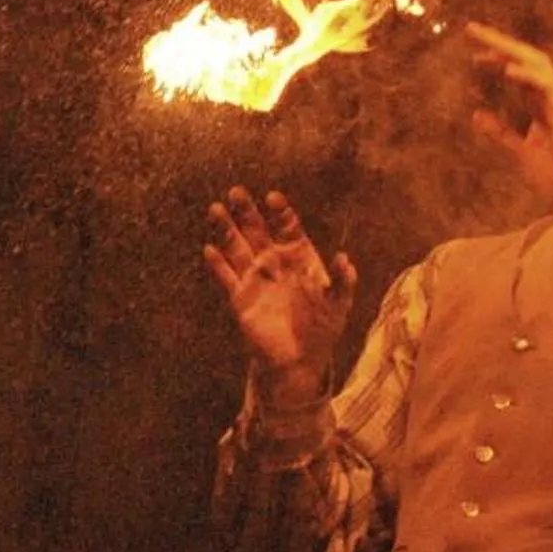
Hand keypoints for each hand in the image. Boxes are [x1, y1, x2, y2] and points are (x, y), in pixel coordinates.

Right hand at [204, 186, 356, 396]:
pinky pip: (226, 277)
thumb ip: (342, 281)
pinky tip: (209, 249)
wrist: (298, 360)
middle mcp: (274, 261)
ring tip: (215, 209)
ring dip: (226, 229)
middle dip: (247, 211)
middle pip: (257, 229)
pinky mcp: (240, 297)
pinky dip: (218, 264)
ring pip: (236, 247)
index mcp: (298, 256)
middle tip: (237, 192)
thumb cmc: (322, 329)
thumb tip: (344, 258)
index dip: (280, 211)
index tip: (273, 198)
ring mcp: (255, 277)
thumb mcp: (338, 305)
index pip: (287, 226)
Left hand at [462, 23, 552, 207]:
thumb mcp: (522, 151)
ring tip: (484, 40)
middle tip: (471, 30)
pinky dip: (528, 75)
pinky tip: (507, 70)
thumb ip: (502, 133)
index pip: (519, 72)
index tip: (474, 58)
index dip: (497, 61)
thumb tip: (476, 115)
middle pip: (526, 58)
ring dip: (510, 49)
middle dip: (499, 42)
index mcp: (543, 105)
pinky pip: (548, 84)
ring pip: (538, 62)